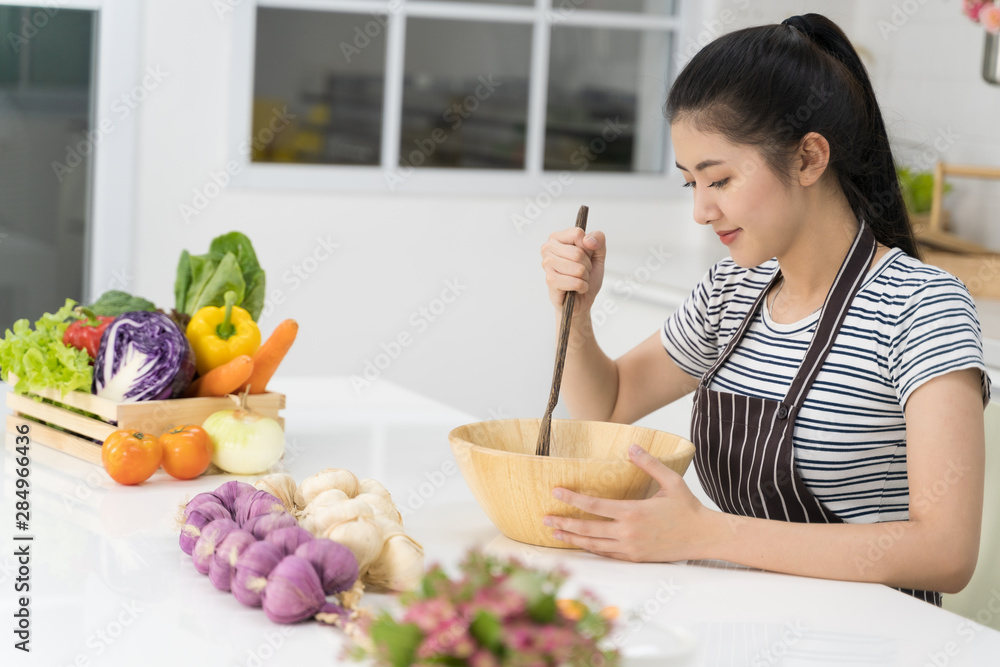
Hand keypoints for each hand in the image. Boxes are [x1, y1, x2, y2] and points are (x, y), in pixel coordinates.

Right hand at [540, 227, 606, 313]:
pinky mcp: (550, 280)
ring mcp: (547, 264)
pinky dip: (582, 287)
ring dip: (585, 277)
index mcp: (557, 238)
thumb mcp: (598, 254)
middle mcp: (548, 248)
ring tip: (579, 279)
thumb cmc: (586, 275)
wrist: (582, 299)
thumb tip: (588, 240)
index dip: (588, 247)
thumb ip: (598, 239)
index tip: (586, 255)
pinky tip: (577, 289)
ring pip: (578, 268)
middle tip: (582, 271)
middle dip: (587, 265)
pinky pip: (575, 282)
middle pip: (578, 252)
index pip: (577, 234)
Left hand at [544, 444, 713, 561]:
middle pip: (588, 528)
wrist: (704, 537)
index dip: (572, 498)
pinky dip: (591, 549)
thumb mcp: (671, 481)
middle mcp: (628, 533)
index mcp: (633, 512)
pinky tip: (580, 543)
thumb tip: (631, 446)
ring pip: (594, 544)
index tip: (555, 491)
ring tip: (555, 533)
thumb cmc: (688, 508)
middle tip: (545, 517)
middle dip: (564, 523)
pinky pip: (607, 554)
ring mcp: (631, 548)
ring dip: (572, 538)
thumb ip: (649, 464)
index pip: (595, 506)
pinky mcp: (635, 558)